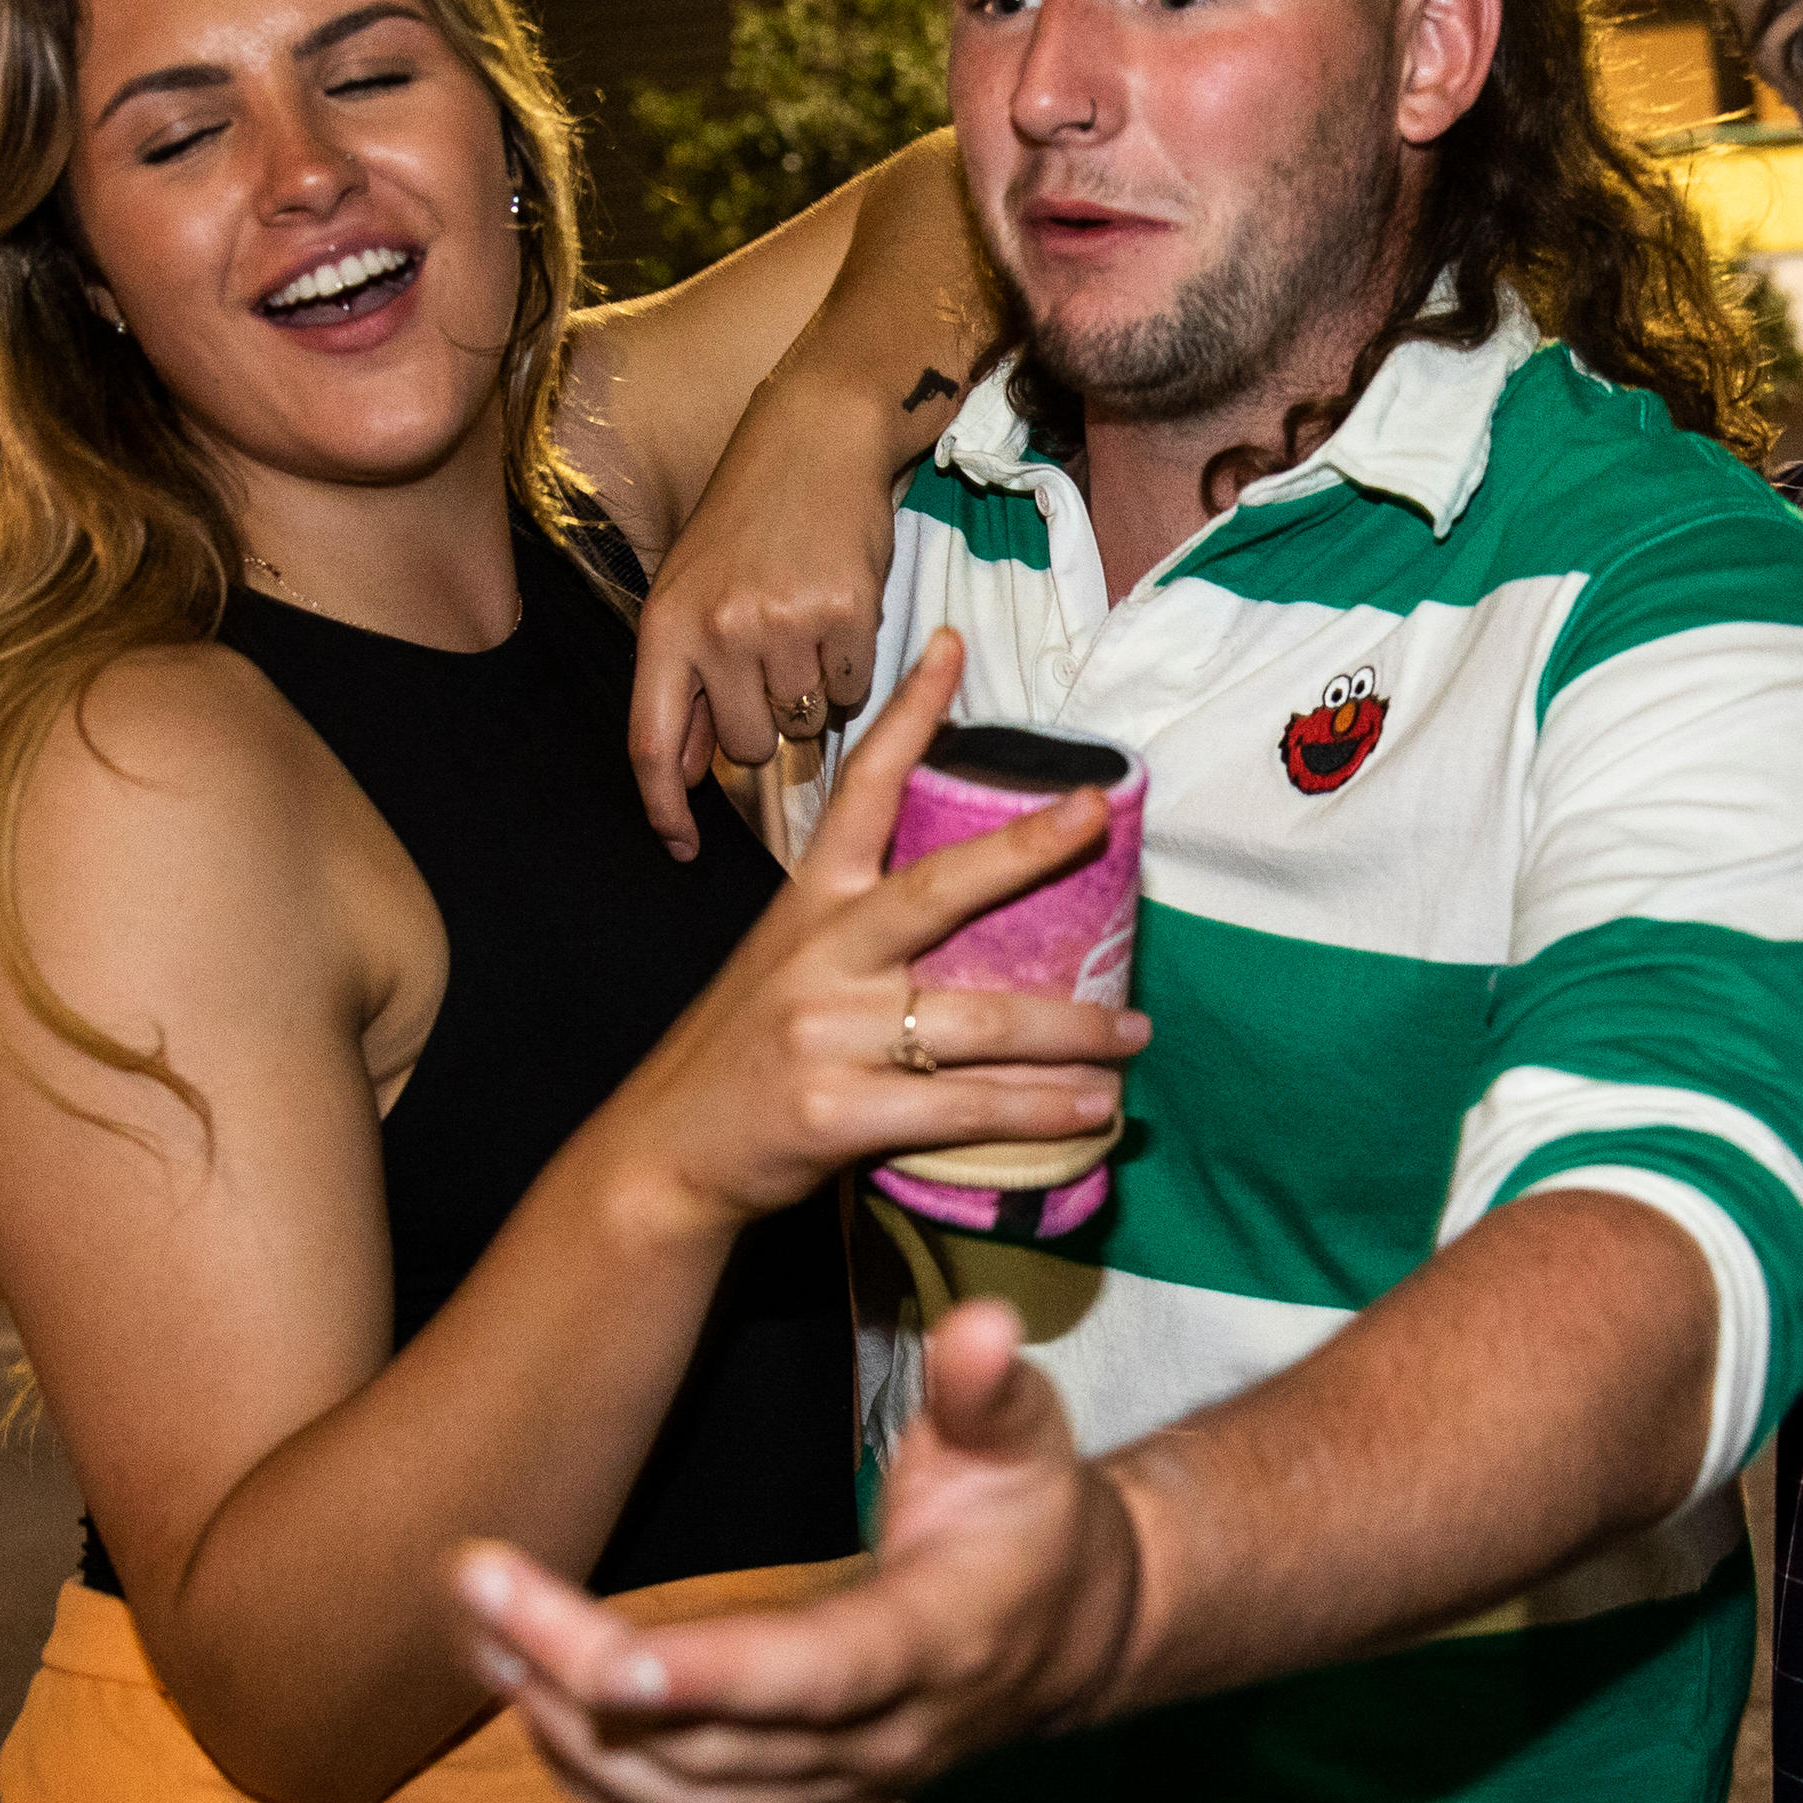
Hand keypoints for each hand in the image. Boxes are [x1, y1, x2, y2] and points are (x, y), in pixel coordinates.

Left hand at [460, 1301, 1139, 1802]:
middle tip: (472, 1584)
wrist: (1076, 1637)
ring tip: (477, 1635)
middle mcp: (885, 1741)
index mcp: (936, 1644)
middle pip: (712, 1745)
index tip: (593, 1652)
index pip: (810, 1676)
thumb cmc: (1035, 1520)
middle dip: (577, 1676)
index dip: (703, 1675)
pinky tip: (528, 1712)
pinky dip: (596, 1790)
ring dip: (566, 1735)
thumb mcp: (1028, 1439)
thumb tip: (981, 1320)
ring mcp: (841, 1791)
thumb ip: (987, 1387)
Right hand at [600, 631, 1139, 1231]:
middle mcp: (819, 957)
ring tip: (1137, 1031)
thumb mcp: (786, 968)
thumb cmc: (745, 1058)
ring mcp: (828, 1034)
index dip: (907, 717)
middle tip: (1096, 812)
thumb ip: (862, 939)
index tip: (954, 649)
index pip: (860, 792)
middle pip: (937, 890)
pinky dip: (1041, 1109)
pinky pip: (966, 1105)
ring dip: (1075, 1031)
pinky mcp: (840, 1112)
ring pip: (981, 1021)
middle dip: (1025, 848)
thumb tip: (974, 915)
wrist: (665, 1154)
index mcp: (807, 906)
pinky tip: (1096, 1108)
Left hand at [628, 364, 949, 854]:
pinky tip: (841, 613)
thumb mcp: (690, 593)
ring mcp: (784, 624)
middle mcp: (719, 631)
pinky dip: (852, 667)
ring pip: (805, 720)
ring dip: (812, 690)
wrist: (815, 437)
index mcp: (666, 628)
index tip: (681, 848)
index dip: (664, 808)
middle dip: (765, 721)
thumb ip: (684, 685)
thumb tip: (681, 774)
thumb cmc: (749, 519)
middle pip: (746, 744)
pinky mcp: (848, 614)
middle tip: (774, 658)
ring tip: (807, 623)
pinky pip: (854, 689)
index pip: (652, 744)